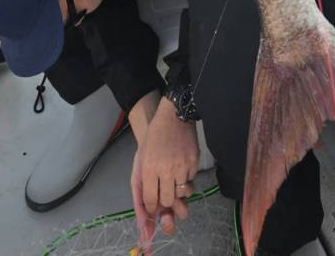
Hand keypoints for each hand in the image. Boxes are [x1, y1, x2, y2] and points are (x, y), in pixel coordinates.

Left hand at [131, 96, 198, 241]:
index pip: (150, 201)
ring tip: (172, 177)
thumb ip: (141, 189)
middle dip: (165, 201)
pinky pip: (191, 182)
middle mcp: (165, 168)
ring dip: (176, 190)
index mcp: (148, 168)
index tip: (153, 204)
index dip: (151, 207)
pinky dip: (186, 179)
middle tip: (164, 190)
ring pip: (181, 194)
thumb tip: (146, 217)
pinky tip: (180, 166)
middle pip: (167, 202)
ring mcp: (181, 165)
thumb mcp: (141, 161)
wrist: (173, 116)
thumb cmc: (153, 139)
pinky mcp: (194, 162)